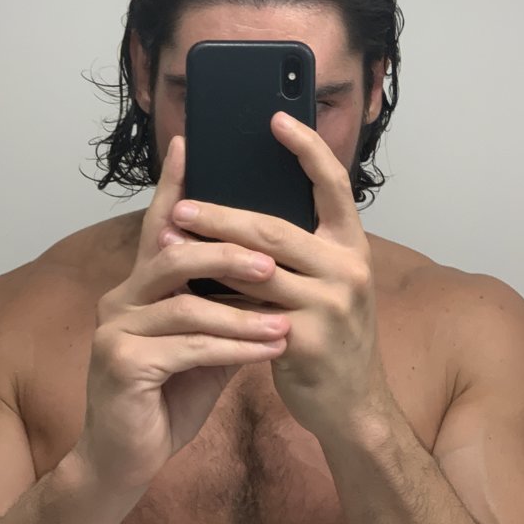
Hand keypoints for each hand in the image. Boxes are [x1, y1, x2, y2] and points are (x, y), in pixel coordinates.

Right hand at [71, 136, 291, 497]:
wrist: (125, 460)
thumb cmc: (168, 395)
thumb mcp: (201, 343)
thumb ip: (220, 305)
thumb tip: (266, 267)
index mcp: (139, 286)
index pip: (159, 226)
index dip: (172, 185)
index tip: (188, 143)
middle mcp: (120, 297)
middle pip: (176, 255)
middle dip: (229, 253)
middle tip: (274, 261)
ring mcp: (115, 330)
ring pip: (187, 304)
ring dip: (242, 312)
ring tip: (285, 318)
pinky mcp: (121, 365)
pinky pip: (187, 347)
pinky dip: (233, 348)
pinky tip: (268, 352)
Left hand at [169, 112, 389, 444]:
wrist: (354, 406)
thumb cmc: (331, 334)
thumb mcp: (328, 283)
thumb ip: (299, 248)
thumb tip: (242, 209)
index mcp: (351, 245)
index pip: (334, 183)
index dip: (307, 147)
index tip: (275, 117)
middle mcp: (347, 268)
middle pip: (274, 228)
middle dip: (220, 214)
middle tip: (179, 205)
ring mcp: (331, 305)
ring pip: (255, 268)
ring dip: (206, 254)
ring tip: (169, 243)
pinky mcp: (306, 341)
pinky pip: (247, 312)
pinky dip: (214, 300)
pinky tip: (187, 294)